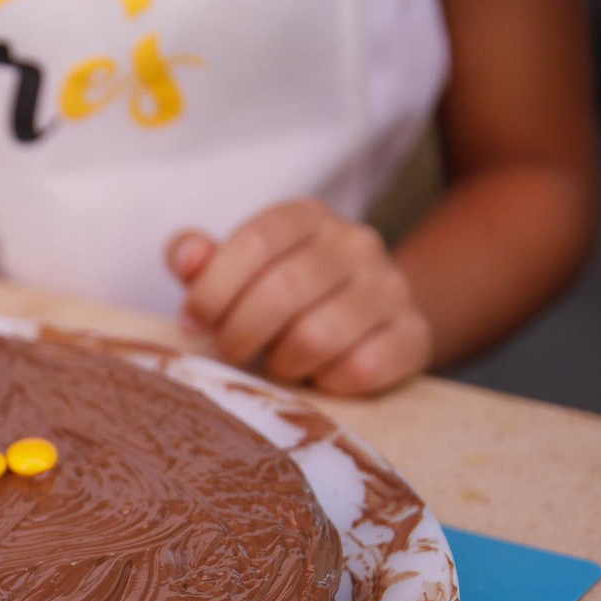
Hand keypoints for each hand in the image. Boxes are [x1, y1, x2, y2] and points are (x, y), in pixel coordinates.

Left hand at [166, 199, 433, 394]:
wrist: (366, 321)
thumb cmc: (282, 299)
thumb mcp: (235, 272)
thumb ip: (200, 260)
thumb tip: (187, 258)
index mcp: (307, 217)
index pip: (256, 241)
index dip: (214, 289)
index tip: (194, 322)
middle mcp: (356, 243)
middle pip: (284, 289)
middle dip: (241, 333)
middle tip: (232, 350)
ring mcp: (392, 287)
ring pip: (320, 335)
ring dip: (283, 362)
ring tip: (279, 360)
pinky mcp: (414, 334)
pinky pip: (362, 369)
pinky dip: (328, 383)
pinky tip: (320, 375)